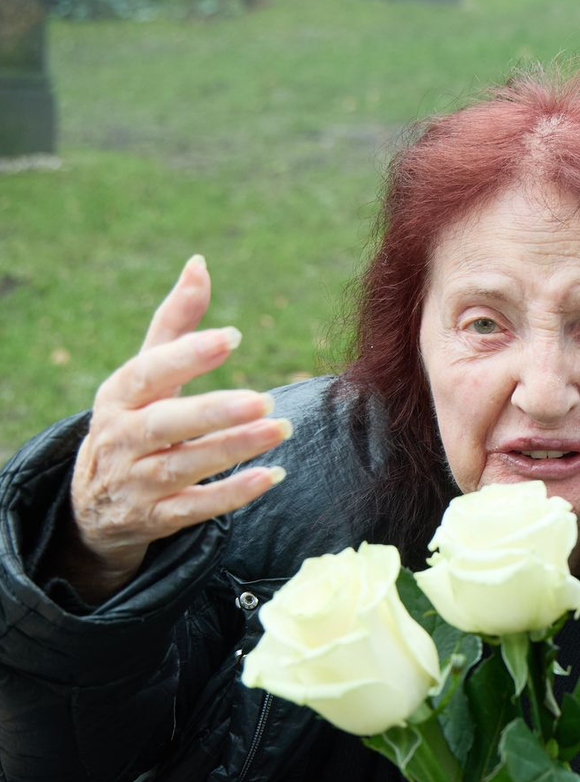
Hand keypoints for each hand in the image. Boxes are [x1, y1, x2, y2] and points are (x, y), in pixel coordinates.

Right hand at [61, 256, 290, 599]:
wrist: (96, 506)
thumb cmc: (133, 424)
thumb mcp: (144, 376)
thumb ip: (174, 325)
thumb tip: (199, 264)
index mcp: (119, 396)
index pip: (149, 371)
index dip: (187, 355)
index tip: (232, 337)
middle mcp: (123, 438)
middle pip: (167, 424)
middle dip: (215, 411)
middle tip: (265, 399)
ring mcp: (138, 481)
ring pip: (185, 466)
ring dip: (234, 449)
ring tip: (281, 429)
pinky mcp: (158, 518)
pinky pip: (197, 508)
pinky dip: (233, 494)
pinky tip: (272, 476)